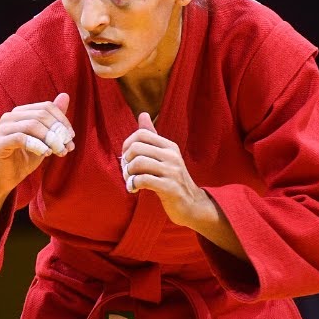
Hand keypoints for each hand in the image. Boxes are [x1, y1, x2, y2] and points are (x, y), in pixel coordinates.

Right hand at [0, 92, 74, 191]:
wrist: (8, 177)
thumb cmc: (26, 156)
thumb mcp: (45, 138)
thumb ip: (53, 118)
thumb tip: (65, 95)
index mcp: (20, 112)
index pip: (46, 107)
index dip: (62, 120)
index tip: (71, 137)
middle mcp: (10, 116)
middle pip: (40, 115)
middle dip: (58, 132)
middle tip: (67, 147)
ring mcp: (2, 129)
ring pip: (32, 125)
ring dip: (50, 139)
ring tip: (58, 151)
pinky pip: (21, 138)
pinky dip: (37, 146)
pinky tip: (45, 154)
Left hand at [120, 112, 207, 226]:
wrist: (192, 204)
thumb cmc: (172, 179)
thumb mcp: (164, 156)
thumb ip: (152, 137)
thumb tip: (143, 114)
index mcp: (169, 146)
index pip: (141, 134)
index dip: (127, 145)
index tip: (127, 158)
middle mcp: (171, 156)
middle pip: (136, 147)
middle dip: (126, 160)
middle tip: (127, 172)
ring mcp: (172, 171)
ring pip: (138, 163)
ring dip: (128, 174)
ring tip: (131, 181)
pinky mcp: (170, 187)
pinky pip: (143, 180)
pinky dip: (133, 184)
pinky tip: (135, 188)